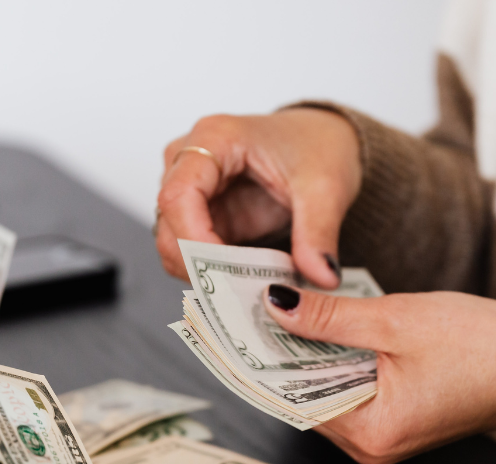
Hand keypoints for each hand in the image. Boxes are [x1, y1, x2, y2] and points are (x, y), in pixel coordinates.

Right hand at [155, 108, 361, 288]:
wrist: (325, 141)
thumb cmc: (317, 145)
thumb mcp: (327, 188)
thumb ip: (319, 233)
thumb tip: (321, 276)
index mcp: (215, 138)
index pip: (179, 195)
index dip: (194, 240)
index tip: (226, 273)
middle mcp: (191, 161)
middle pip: (169, 224)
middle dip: (199, 265)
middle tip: (242, 293)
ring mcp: (193, 189)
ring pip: (174, 244)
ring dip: (205, 273)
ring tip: (249, 288)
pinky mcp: (203, 215)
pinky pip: (193, 253)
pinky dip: (214, 273)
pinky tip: (245, 281)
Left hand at [262, 285, 495, 463]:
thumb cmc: (491, 349)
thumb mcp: (397, 320)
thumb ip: (330, 317)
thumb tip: (279, 307)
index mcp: (371, 431)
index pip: (290, 396)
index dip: (260, 356)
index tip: (234, 324)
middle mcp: (372, 445)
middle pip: (304, 395)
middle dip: (282, 350)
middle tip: (255, 304)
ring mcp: (385, 435)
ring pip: (326, 390)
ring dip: (310, 352)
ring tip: (290, 307)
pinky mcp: (397, 418)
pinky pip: (351, 389)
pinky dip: (337, 358)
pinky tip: (329, 325)